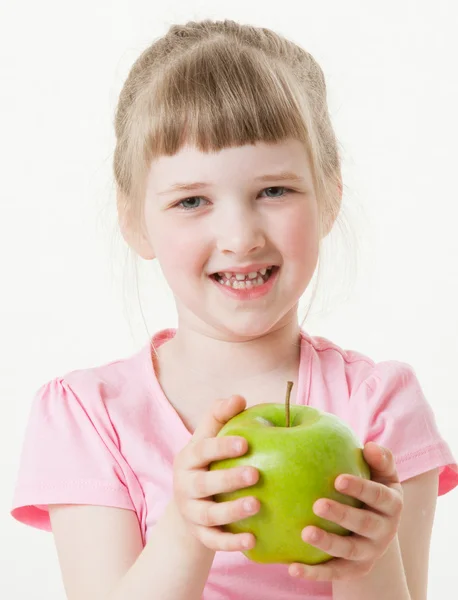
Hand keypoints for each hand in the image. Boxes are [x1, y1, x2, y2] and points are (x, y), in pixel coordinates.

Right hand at [173, 395, 259, 551]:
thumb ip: (220, 416)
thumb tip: (239, 398)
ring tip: (257, 505)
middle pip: (204, 484)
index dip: (222, 446)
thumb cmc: (207, 462)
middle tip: (256, 474)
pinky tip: (253, 541)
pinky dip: (231, 543)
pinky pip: (214, 542)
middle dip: (229, 479)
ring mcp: (191, 512)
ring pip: (209, 515)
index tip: (246, 442)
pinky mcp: (200, 536)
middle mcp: (185, 486)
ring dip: (232, 512)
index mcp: (188, 459)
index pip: (203, 450)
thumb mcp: (208, 438)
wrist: (189, 504)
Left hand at [289, 442, 402, 580]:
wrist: (376, 529)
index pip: (378, 496)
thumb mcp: (382, 474)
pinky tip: (292, 568)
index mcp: (391, 504)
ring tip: (305, 533)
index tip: (338, 479)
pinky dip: (314, 573)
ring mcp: (369, 553)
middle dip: (342, 515)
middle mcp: (384, 531)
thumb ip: (380, 459)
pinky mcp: (354, 570)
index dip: (360, 488)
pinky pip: (333, 573)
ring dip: (328, 543)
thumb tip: (369, 447)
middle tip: (318, 504)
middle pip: (365, 524)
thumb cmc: (373, 489)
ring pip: (349, 551)